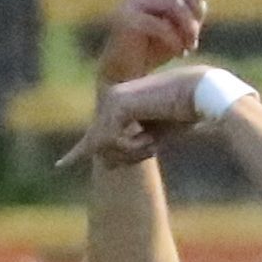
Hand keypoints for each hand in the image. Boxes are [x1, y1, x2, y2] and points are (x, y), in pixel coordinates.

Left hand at [60, 64, 228, 173]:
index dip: (78, 152)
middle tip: (153, 146)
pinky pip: (115, 142)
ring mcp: (111, 99)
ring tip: (155, 139)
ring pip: (106, 148)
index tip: (60, 165)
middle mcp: (111, 98)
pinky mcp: (116, 104)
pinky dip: (135, 147)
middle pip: (100, 149)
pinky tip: (151, 136)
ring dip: (134, 153)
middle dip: (128, 158)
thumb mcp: (153, 139)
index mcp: (119, 103)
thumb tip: (103, 165)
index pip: (94, 133)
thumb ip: (129, 150)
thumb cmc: (184, 115)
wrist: (201, 96)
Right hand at [94, 0, 240, 84]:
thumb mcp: (182, 24)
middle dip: (198, 9)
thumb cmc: (156, 45)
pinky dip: (175, 40)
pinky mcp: (126, 18)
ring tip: (190, 46)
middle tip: (197, 34)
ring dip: (190, 28)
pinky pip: (161, 25)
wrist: (126, 71)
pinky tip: (180, 52)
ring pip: (176, 4)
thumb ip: (195, 3)